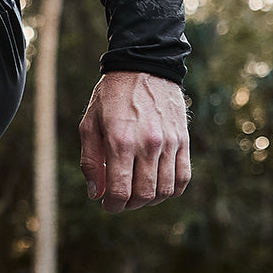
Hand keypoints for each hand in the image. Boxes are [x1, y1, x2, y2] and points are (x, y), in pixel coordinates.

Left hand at [78, 72, 190, 212]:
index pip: (121, 191)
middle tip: (121, 200)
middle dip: (130, 205)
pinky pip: (184, 177)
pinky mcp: (183, 140)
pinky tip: (158, 186)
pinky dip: (171, 189)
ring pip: (165, 190)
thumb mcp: (89, 124)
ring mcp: (169, 143)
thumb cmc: (110, 97)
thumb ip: (90, 161)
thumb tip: (95, 194)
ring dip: (150, 199)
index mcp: (120, 141)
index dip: (113, 205)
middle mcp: (148, 145)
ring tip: (138, 193)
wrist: (143, 67)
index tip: (108, 205)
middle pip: (144, 195)